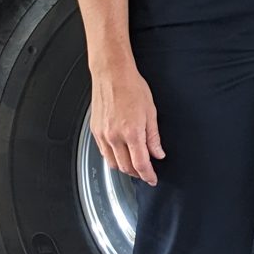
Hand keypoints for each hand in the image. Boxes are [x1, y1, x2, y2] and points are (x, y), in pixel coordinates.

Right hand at [90, 64, 164, 184]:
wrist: (112, 74)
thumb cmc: (132, 87)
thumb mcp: (151, 112)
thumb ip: (153, 137)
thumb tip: (158, 153)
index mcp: (131, 132)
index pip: (140, 164)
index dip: (148, 175)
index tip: (152, 179)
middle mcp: (115, 136)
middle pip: (126, 167)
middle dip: (137, 173)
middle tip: (146, 172)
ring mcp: (103, 135)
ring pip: (112, 163)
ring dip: (124, 168)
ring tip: (134, 165)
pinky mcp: (95, 131)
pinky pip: (103, 152)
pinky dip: (113, 158)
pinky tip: (120, 153)